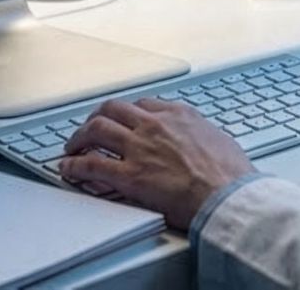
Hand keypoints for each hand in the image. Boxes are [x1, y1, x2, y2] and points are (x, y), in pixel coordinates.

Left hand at [59, 98, 256, 228]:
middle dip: (96, 117)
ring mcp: (140, 148)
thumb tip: (201, 140)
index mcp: (178, 115)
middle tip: (89, 128)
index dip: (126, 112)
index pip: (142, 104)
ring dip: (79, 137)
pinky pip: (93, 165)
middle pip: (113, 109)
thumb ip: (201, 135)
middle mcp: (155, 125)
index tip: (121, 120)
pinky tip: (68, 169)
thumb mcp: (219, 140)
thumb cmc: (231, 176)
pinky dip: (75, 166)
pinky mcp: (130, 176)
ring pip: (97, 129)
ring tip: (72, 147)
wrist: (229, 196)